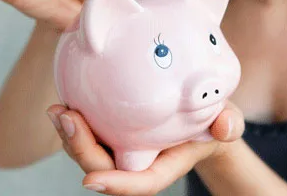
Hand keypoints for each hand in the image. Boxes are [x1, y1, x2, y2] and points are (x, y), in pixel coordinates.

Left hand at [46, 102, 244, 195]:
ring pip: (90, 152)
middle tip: (66, 118)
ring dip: (69, 135)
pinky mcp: (113, 133)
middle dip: (81, 148)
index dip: (116, 186)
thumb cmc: (213, 119)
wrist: (201, 114)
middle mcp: (138, 161)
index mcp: (163, 166)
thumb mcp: (227, 119)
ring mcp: (122, 148)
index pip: (140, 183)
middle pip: (103, 167)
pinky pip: (89, 133)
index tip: (91, 181)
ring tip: (57, 109)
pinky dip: (74, 121)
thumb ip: (229, 124)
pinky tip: (64, 99)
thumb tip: (225, 126)